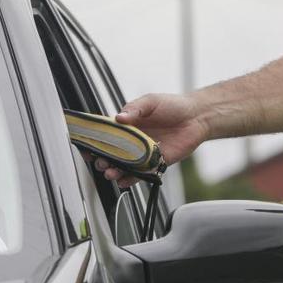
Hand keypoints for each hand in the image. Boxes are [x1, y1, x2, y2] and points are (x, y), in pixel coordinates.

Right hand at [94, 93, 208, 187]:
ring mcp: (142, 153)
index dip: (94, 141)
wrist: (197, 117)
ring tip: (110, 172)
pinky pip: (140, 174)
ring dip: (114, 171)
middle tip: (100, 162)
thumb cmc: (172, 105)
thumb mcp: (150, 102)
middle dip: (102, 159)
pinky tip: (123, 181)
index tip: (86, 147)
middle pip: (111, 153)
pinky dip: (131, 179)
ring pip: (123, 166)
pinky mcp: (155, 163)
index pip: (105, 134)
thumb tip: (119, 117)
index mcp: (126, 125)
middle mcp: (132, 141)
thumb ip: (134, 109)